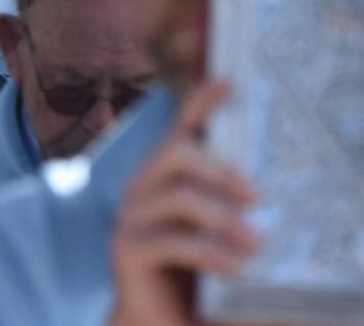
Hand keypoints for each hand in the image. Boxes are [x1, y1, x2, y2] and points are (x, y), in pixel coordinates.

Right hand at [108, 80, 259, 325]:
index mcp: (160, 178)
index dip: (200, 103)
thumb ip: (220, 207)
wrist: (150, 319)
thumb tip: (259, 191)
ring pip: (177, 198)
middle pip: (174, 155)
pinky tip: (236, 268)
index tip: (228, 82)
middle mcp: (138, 188)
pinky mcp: (126, 250)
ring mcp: (128, 217)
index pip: (178, 130)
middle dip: (218, 168)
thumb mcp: (205, 231)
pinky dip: (210, 253)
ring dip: (223, 218)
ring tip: (257, 243)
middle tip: (257, 195)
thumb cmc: (185, 271)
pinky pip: (172, 242)